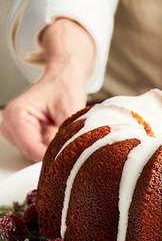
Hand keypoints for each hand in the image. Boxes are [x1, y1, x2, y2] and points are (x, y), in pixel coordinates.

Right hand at [0, 19, 94, 161]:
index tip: (66, 162)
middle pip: (31, 154)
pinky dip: (52, 146)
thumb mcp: (70, 112)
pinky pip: (39, 150)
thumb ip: (65, 137)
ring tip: (64, 133)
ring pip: (36, 154)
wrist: (63, 77)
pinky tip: (59, 135)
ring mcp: (16, 132)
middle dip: (52, 153)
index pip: (31, 148)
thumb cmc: (63, 87)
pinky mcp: (24, 135)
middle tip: (71, 146)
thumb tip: (65, 157)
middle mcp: (10, 124)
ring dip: (52, 149)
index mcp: (16, 115)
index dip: (50, 158)